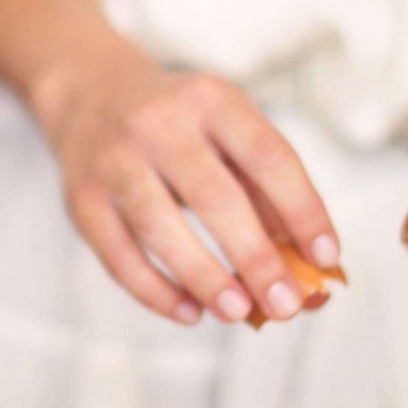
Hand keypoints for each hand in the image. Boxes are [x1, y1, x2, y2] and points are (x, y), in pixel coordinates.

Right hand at [32, 35, 339, 325]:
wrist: (90, 93)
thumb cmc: (180, 127)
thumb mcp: (227, 132)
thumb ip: (268, 192)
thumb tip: (311, 266)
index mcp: (210, 99)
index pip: (267, 155)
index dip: (302, 208)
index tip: (327, 257)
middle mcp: (158, 122)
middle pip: (214, 195)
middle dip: (255, 257)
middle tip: (286, 306)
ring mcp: (113, 159)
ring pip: (159, 225)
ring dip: (204, 276)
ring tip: (239, 313)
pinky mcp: (80, 197)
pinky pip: (118, 254)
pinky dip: (155, 290)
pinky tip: (191, 312)